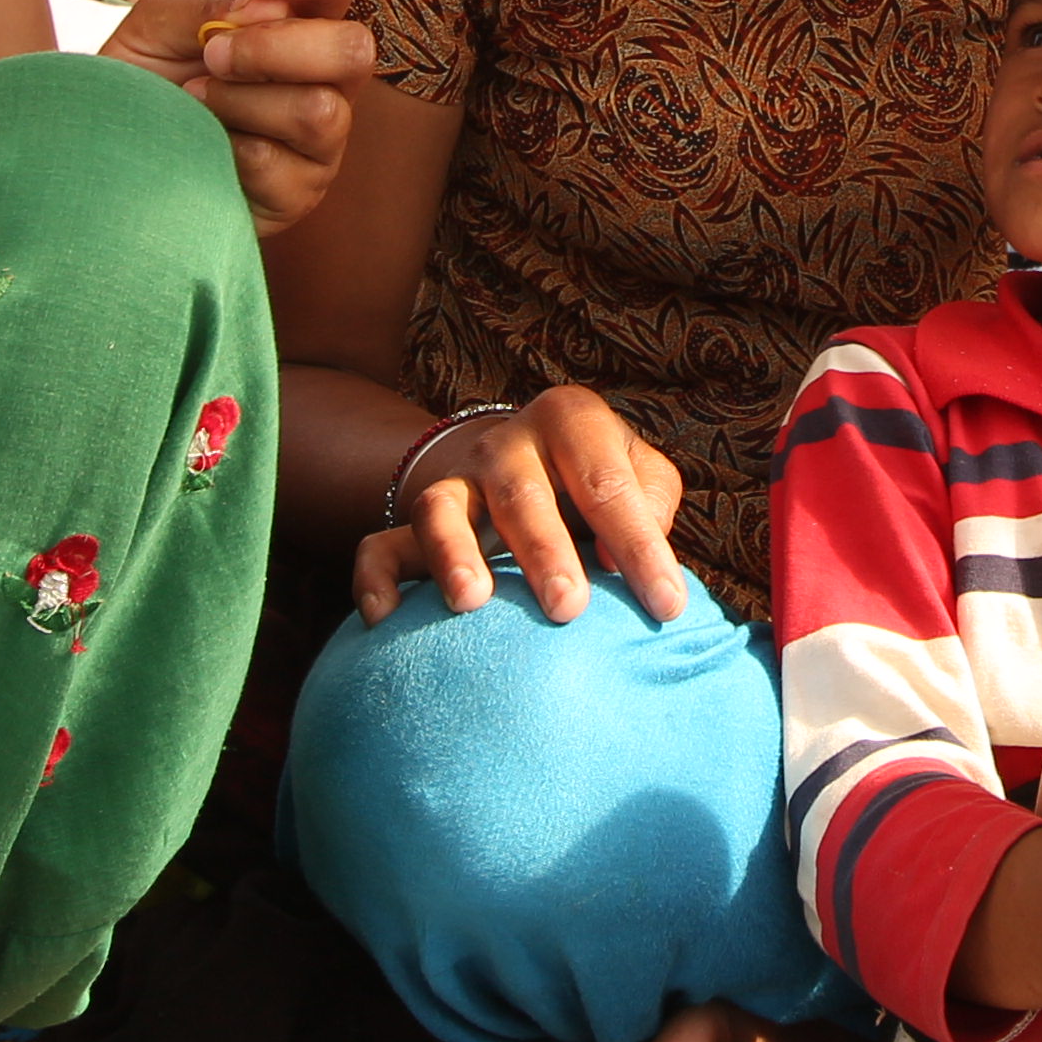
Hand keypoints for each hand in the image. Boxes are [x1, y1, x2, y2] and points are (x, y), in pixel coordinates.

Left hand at [108, 0, 370, 239]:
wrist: (114, 155)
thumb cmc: (144, 83)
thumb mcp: (154, 31)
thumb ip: (206, 9)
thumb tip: (264, 8)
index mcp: (299, 20)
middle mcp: (324, 76)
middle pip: (354, 48)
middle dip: (274, 47)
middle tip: (212, 55)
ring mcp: (320, 139)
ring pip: (319, 110)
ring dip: (242, 101)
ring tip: (194, 101)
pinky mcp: (300, 191)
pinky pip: (279, 167)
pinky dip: (227, 151)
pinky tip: (203, 149)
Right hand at [352, 382, 688, 628]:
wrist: (527, 459)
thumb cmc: (599, 482)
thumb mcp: (639, 474)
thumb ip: (650, 504)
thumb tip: (621, 561)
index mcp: (571, 421)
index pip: (607, 484)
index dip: (640, 545)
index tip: (666, 607)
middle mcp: (506, 443)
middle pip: (521, 493)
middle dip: (546, 551)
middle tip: (569, 608)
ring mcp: (455, 479)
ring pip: (440, 507)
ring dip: (453, 553)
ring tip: (470, 603)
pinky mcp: (415, 519)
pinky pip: (381, 544)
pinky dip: (376, 580)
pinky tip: (385, 620)